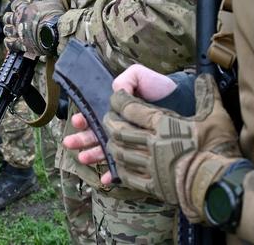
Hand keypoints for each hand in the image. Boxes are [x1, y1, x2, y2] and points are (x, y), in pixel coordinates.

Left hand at [2, 0, 63, 56]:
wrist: (56, 32)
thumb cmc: (55, 15)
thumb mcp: (53, 2)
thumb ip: (48, 0)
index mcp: (25, 8)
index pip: (15, 4)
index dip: (17, 5)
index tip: (21, 6)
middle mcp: (19, 20)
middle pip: (7, 18)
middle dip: (10, 19)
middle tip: (15, 20)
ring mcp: (19, 33)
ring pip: (7, 31)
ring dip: (9, 31)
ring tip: (12, 32)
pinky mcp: (23, 45)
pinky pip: (12, 45)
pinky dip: (11, 44)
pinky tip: (12, 43)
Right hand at [63, 64, 179, 176]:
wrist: (183, 100)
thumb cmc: (160, 88)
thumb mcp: (140, 76)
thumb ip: (124, 80)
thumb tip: (113, 91)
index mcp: (117, 110)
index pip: (95, 115)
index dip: (84, 119)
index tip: (78, 122)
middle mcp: (121, 126)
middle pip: (96, 134)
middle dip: (82, 139)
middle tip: (70, 143)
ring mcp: (129, 141)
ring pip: (105, 150)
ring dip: (92, 155)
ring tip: (83, 158)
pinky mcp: (140, 153)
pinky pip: (125, 166)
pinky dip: (114, 172)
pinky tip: (106, 177)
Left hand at [104, 74, 240, 220]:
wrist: (220, 183)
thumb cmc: (217, 147)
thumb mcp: (215, 115)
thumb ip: (206, 93)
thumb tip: (204, 76)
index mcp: (163, 124)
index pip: (130, 109)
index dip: (119, 101)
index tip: (116, 97)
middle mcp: (152, 144)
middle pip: (119, 131)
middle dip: (110, 121)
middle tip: (109, 116)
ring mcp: (151, 166)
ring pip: (120, 153)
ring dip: (112, 145)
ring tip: (110, 139)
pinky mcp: (154, 186)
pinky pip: (129, 176)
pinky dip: (120, 169)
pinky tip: (120, 166)